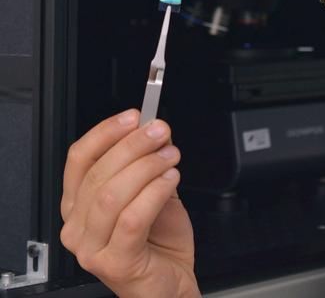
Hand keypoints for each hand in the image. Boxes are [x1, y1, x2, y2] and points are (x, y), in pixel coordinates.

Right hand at [60, 109, 199, 297]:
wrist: (172, 282)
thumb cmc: (159, 242)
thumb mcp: (153, 192)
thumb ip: (148, 164)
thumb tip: (154, 130)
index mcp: (79, 204)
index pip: (79, 159)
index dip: (105, 132)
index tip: (134, 116)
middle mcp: (78, 227)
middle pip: (98, 173)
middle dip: (134, 145)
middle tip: (161, 133)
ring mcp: (91, 248)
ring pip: (112, 194)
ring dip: (147, 167)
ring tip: (170, 158)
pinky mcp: (114, 263)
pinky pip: (132, 218)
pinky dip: (155, 192)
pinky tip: (170, 181)